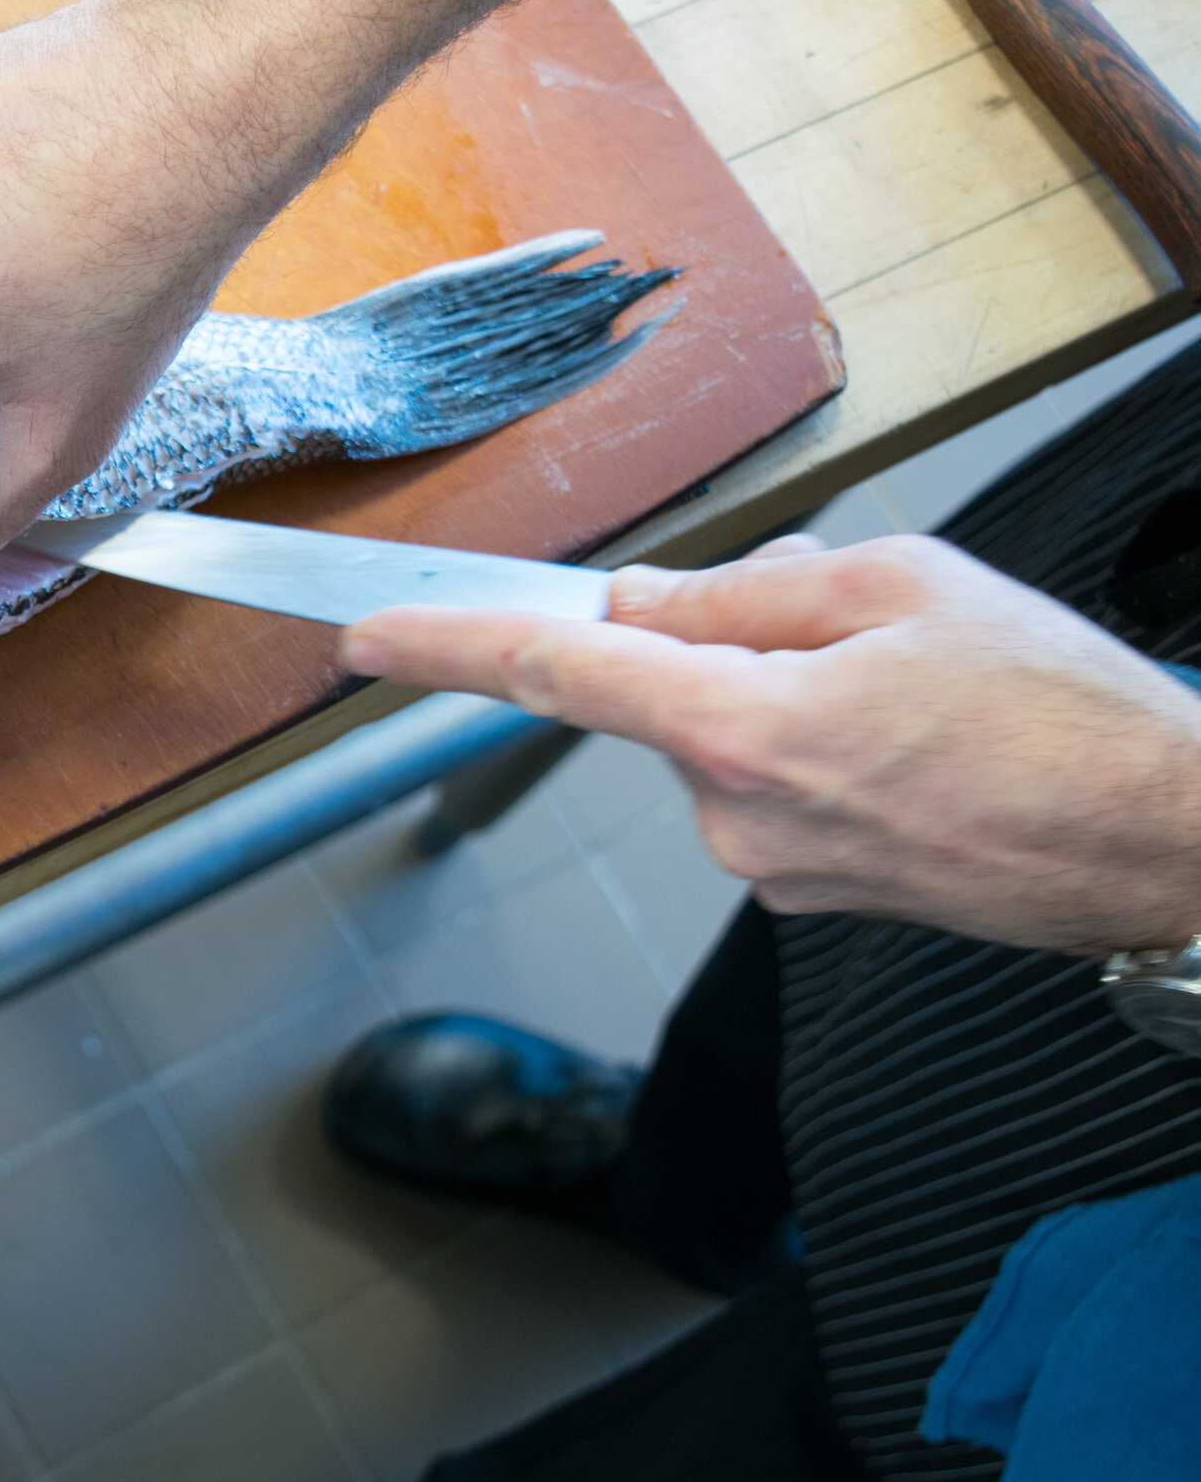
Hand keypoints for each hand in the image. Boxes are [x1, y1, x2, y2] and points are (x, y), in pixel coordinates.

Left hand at [339, 535, 1200, 953]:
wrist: (1170, 846)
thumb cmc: (1061, 711)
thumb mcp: (902, 587)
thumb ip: (743, 594)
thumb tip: (638, 609)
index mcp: (742, 730)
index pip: (553, 676)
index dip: (446, 648)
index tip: (362, 638)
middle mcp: (732, 816)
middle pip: (664, 689)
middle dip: (727, 639)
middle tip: (869, 630)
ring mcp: (767, 867)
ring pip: (722, 734)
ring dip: (784, 692)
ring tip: (924, 700)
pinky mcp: (804, 894)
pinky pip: (770, 783)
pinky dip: (816, 744)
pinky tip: (921, 747)